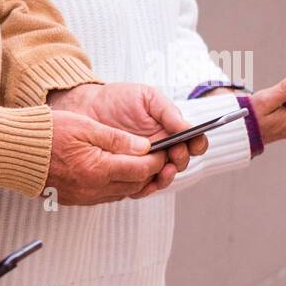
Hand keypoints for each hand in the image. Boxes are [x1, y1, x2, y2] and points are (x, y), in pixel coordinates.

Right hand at [44, 109, 166, 204]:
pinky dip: (114, 186)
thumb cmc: (46, 135)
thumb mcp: (86, 127)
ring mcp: (82, 197)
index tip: (160, 150)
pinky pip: (103, 197)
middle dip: (148, 172)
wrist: (15, 151)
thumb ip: (117, 139)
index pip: (141, 169)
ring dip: (131, 180)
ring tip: (133, 164)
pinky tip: (112, 173)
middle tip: (152, 157)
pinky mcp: (73, 200)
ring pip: (121, 193)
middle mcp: (92, 188)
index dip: (156, 160)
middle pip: (134, 185)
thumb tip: (144, 147)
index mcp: (98, 169)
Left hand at [52, 82, 204, 187]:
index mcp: (170, 131)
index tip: (192, 142)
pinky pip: (139, 186)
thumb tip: (187, 127)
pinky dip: (144, 188)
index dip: (197, 144)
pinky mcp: (126, 172)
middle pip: (180, 162)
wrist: (88, 107)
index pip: (193, 142)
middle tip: (174, 154)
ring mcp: (144, 162)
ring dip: (166, 177)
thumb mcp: (147, 97)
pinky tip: (143, 183)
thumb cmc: (119, 99)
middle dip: (181, 160)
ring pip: (162, 177)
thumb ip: (167, 111)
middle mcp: (161, 149)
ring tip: (163, 171)